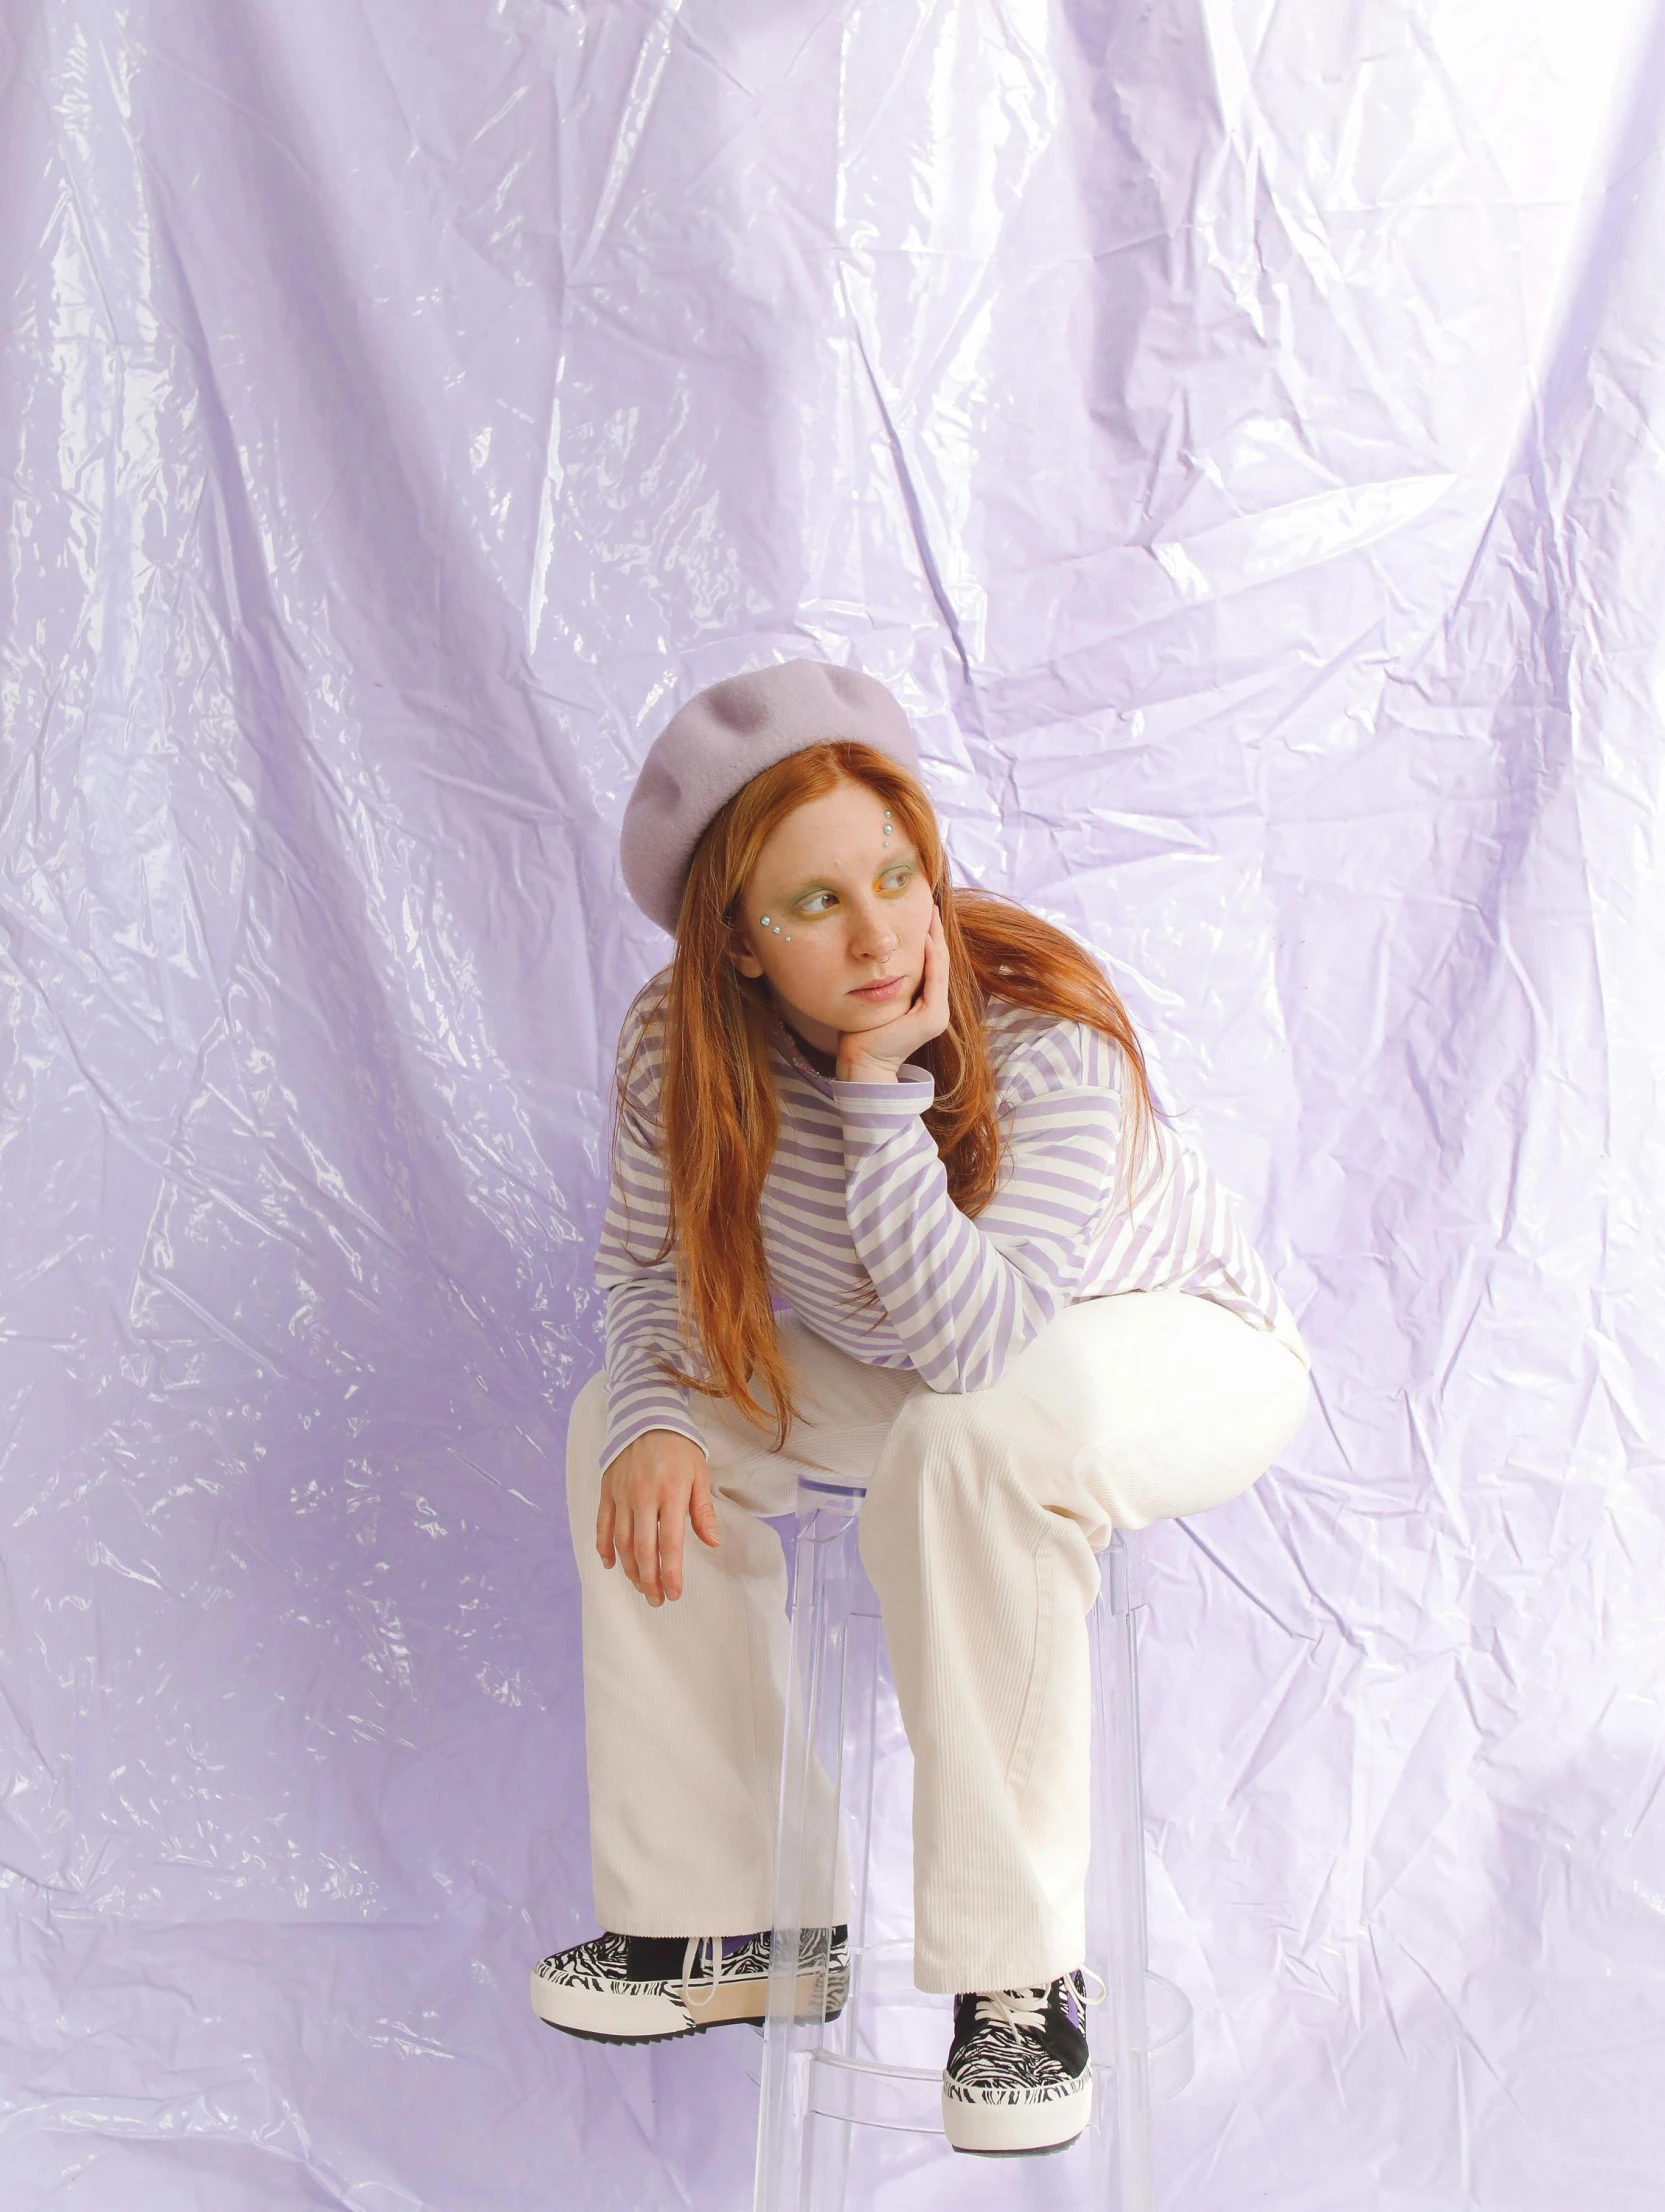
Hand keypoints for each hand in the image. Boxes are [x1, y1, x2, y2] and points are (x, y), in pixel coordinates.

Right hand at [596, 1428, 718, 1605]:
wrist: (648, 1417)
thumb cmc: (679, 1448)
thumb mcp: (700, 1474)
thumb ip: (703, 1511)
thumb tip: (713, 1542)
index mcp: (670, 1494)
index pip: (669, 1544)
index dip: (671, 1573)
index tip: (674, 1594)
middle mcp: (643, 1497)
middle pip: (643, 1549)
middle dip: (649, 1580)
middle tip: (656, 1600)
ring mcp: (621, 1495)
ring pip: (621, 1542)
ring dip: (629, 1569)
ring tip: (640, 1587)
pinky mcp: (607, 1491)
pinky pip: (602, 1524)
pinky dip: (604, 1548)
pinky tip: (611, 1565)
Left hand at [835, 904, 949, 1081]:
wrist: (863, 1062)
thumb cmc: (861, 1033)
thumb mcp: (876, 998)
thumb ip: (883, 980)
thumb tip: (874, 954)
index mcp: (923, 1002)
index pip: (930, 963)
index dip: (929, 937)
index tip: (922, 913)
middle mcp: (935, 1007)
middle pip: (939, 961)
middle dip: (935, 932)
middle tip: (931, 904)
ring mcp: (937, 1013)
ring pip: (940, 967)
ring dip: (936, 939)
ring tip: (931, 914)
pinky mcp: (932, 1018)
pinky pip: (935, 980)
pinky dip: (932, 958)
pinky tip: (926, 939)